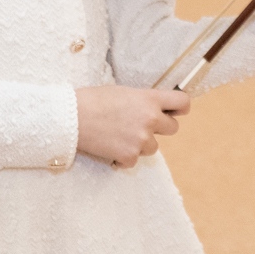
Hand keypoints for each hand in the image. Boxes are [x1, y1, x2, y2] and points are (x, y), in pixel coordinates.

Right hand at [75, 85, 189, 168]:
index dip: (180, 108)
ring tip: (120, 135)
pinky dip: (124, 157)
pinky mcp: (129, 156)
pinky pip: (134, 160)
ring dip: (141, 143)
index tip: (174, 111)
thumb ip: (143, 101)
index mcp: (149, 99)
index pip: (182, 103)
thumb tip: (153, 109)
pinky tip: (110, 147)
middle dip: (159, 127)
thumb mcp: (124, 92)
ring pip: (154, 147)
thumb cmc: (94, 99)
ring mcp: (141, 139)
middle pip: (173, 128)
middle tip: (140, 124)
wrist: (72, 117)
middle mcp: (150, 119)